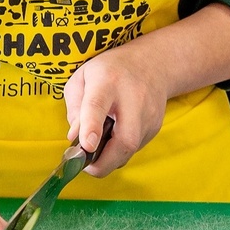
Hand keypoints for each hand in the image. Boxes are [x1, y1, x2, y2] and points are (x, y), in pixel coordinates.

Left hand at [63, 45, 169, 176]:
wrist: (153, 63)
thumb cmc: (111, 70)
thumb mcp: (83, 78)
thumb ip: (74, 108)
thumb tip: (75, 138)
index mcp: (107, 82)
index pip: (98, 106)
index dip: (91, 128)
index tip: (86, 147)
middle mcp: (133, 99)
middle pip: (124, 140)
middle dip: (104, 162)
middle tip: (86, 166)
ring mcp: (148, 115)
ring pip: (130, 150)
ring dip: (110, 158)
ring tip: (98, 146)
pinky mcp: (155, 127)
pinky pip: (134, 148)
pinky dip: (120, 150)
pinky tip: (114, 136)